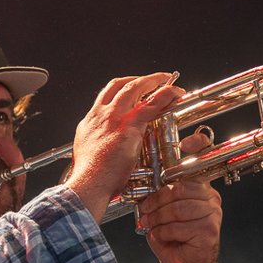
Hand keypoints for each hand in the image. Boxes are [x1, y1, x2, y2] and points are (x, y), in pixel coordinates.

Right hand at [63, 72, 181, 221]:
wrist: (88, 182)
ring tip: (165, 79)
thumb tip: (109, 149)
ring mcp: (114, 117)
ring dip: (151, 80)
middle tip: (151, 80)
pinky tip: (174, 92)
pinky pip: (150, 104)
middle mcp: (100, 115)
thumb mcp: (89, 154)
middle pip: (118, 85)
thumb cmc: (90, 177)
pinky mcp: (128, 126)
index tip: (132, 90)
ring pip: (134, 88)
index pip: (106, 98)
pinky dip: (164, 95)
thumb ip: (100, 145)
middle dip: (137, 79)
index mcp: (90, 122)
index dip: (121, 90)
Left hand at [138, 131, 221, 262]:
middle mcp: (210, 197)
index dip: (197, 145)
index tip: (185, 142)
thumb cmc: (172, 237)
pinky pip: (180, 226)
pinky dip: (164, 232)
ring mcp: (213, 214)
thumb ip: (159, 194)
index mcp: (199, 187)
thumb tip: (143, 184)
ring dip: (159, 219)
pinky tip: (162, 236)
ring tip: (152, 225)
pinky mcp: (210, 231)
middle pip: (180, 188)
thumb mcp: (162, 211)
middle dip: (157, 201)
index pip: (206, 160)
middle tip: (146, 212)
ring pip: (178, 208)